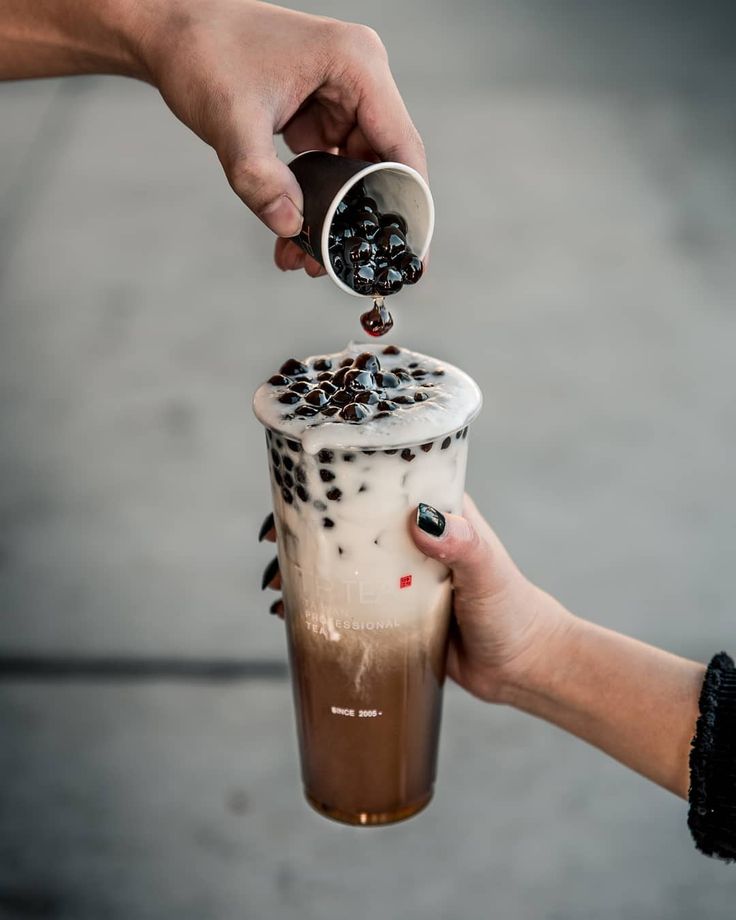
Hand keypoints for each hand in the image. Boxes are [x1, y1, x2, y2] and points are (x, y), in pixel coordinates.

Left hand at [136, 1, 426, 276]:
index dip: (410, 206)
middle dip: (360, 221)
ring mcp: (341, 98)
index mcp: (356, 65)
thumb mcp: (230, 119)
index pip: (402, 148)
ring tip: (306, 259)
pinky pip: (330, 169)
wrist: (171, 30)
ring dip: (334, 218)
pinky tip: (293, 234)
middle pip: (380, 167)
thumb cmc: (202, 52)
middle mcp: (359, 80)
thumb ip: (259, 178)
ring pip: (355, 174)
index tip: (409, 255)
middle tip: (338, 266)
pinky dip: (314, 202)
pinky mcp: (320, 114)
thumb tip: (291, 228)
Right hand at [259, 496, 571, 703]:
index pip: (376, 482)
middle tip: (271, 542)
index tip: (294, 492)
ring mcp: (398, 576)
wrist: (521, 665)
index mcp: (433, 511)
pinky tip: (289, 617)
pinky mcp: (391, 613)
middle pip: (347, 523)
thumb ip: (463, 545)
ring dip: (302, 569)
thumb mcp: (487, 572)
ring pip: (341, 563)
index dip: (332, 483)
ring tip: (274, 586)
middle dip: (304, 528)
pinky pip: (346, 603)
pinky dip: (315, 605)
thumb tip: (424, 520)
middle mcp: (409, 538)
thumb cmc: (512, 609)